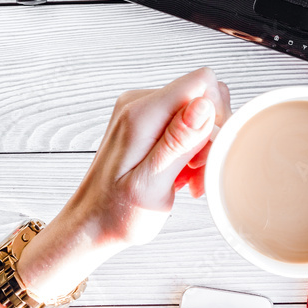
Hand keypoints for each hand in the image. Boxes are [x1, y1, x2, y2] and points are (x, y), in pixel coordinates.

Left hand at [70, 67, 230, 244]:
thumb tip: (203, 105)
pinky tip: (180, 175)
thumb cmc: (117, 213)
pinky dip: (190, 151)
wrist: (92, 224)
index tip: (205, 153)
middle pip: (203, 96)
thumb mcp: (151, 185)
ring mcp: (143, 111)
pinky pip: (185, 124)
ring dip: (202, 148)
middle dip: (211, 137)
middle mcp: (140, 104)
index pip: (202, 83)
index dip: (216, 116)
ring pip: (198, 113)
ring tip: (186, 179)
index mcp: (141, 115)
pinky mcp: (148, 123)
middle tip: (195, 172)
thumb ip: (178, 143)